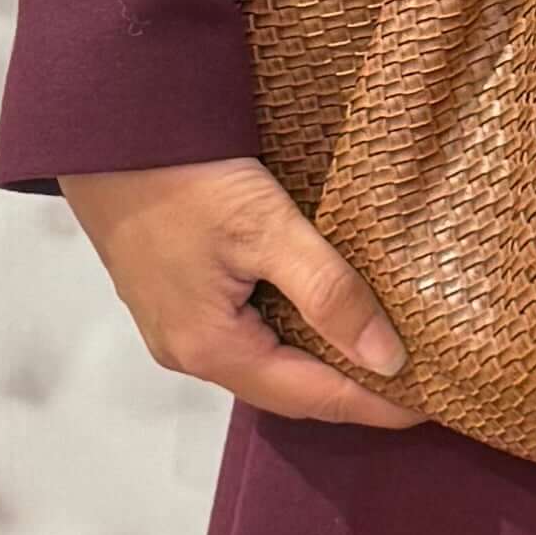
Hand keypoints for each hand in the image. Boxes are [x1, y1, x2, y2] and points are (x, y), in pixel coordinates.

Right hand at [58, 154, 419, 430]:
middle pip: (285, 390)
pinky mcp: (172, 294)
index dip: (373, 404)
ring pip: (264, 362)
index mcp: (210, 347)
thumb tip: (386, 358)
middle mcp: (187, 350)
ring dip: (319, 363)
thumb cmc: (180, 173)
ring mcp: (174, 325)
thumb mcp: (264, 226)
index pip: (311, 397)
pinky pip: (244, 333)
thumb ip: (328, 292)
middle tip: (414, 384)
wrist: (105, 129)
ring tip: (378, 353)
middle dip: (349, 391)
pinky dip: (290, 334)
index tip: (430, 405)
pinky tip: (320, 316)